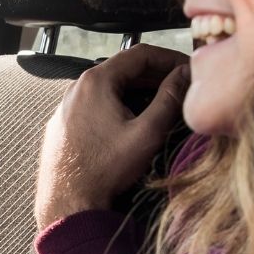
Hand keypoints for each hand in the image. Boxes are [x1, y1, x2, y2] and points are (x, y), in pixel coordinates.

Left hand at [35, 45, 189, 230]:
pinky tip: (133, 124)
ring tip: (163, 108)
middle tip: (181, 89)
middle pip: (124, 69)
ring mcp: (67, 105)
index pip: (140, 52)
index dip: (170, 57)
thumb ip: (170, 98)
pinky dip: (119, 106)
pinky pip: (96, 105)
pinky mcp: (64, 124)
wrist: (67, 201)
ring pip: (110, 88)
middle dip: (156, 76)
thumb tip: (186, 75)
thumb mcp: (147, 132)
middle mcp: (77, 87)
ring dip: (139, 93)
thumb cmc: (104, 168)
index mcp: (96, 81)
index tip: (189, 69)